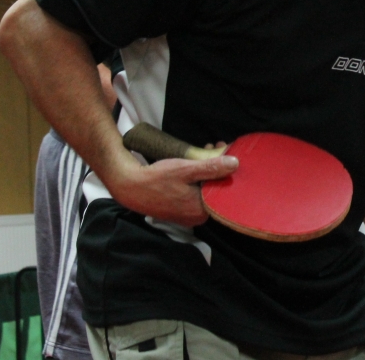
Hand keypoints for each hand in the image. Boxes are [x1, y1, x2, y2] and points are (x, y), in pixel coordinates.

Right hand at [110, 155, 237, 226]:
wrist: (128, 186)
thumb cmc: (156, 179)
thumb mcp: (185, 170)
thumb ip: (210, 168)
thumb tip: (235, 164)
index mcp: (201, 211)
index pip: (223, 191)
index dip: (227, 171)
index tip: (225, 153)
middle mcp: (195, 217)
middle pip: (214, 190)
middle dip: (217, 167)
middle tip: (214, 148)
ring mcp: (186, 214)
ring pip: (203, 189)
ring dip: (206, 170)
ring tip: (204, 151)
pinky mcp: (177, 209)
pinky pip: (193, 193)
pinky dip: (196, 178)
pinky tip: (193, 164)